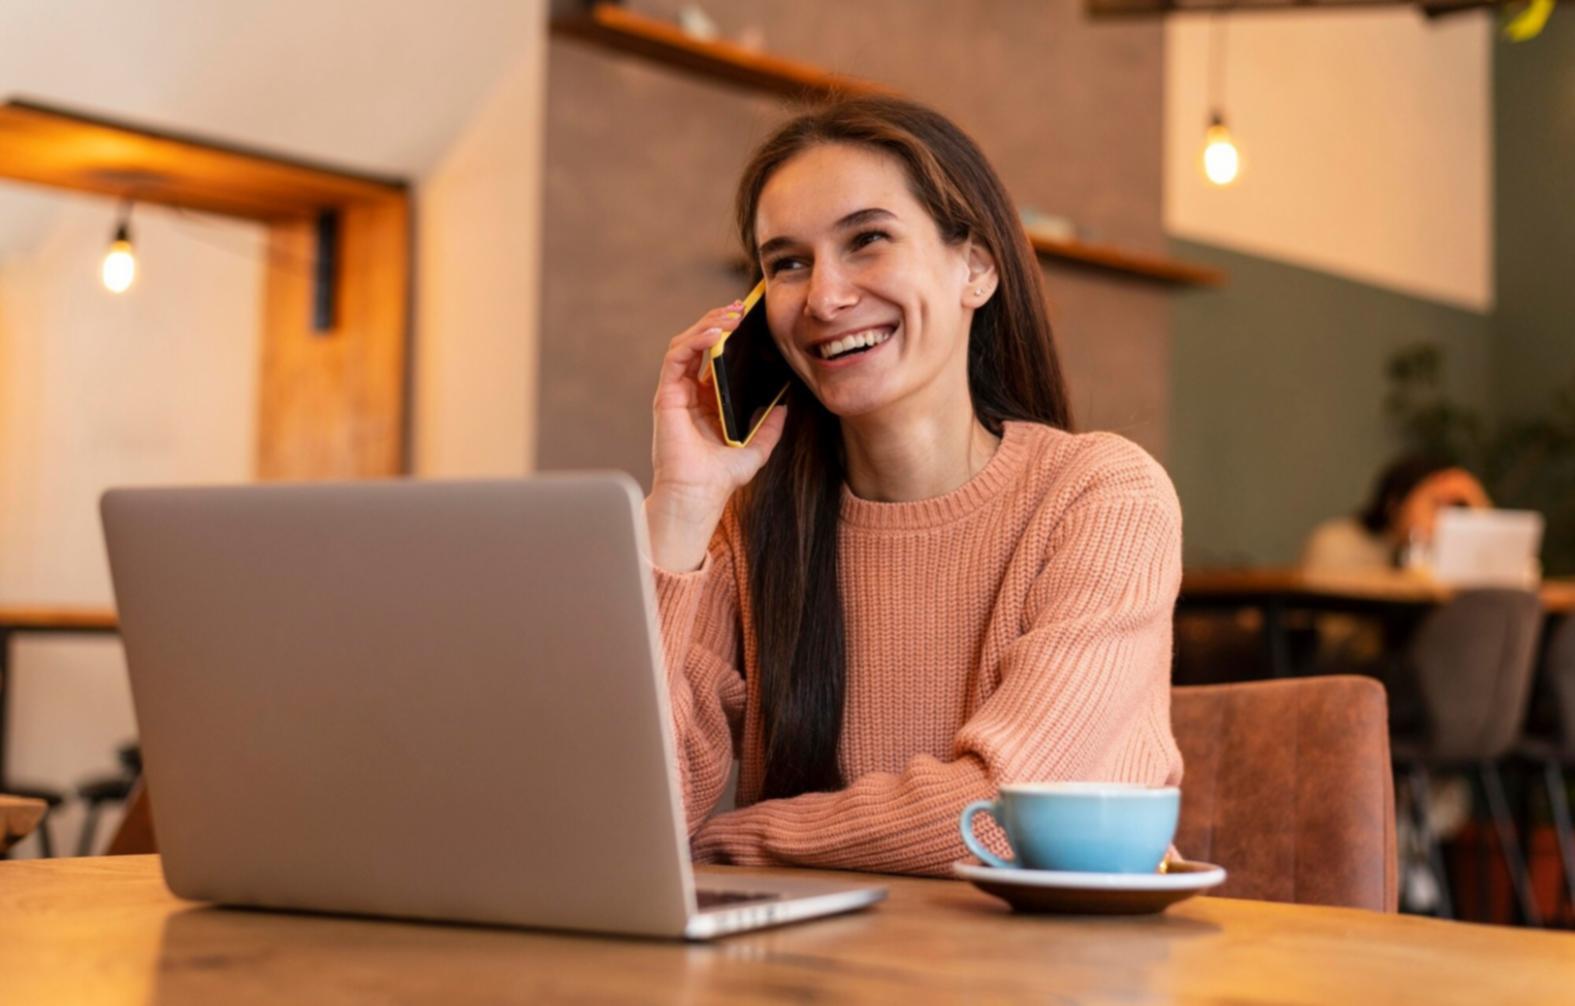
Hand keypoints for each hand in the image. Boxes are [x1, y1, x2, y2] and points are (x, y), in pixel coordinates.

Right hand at [646, 302, 788, 570]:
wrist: (699, 496)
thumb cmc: (721, 478)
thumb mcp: (757, 448)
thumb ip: (770, 426)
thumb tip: (786, 404)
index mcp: (708, 401)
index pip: (716, 356)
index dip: (729, 334)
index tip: (749, 319)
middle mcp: (690, 393)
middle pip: (701, 344)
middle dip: (719, 321)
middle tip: (741, 308)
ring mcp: (676, 392)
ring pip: (687, 343)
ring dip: (708, 324)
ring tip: (730, 316)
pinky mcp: (667, 395)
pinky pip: (677, 356)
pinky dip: (694, 340)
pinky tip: (713, 333)